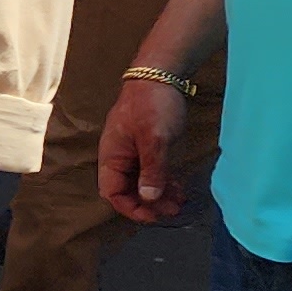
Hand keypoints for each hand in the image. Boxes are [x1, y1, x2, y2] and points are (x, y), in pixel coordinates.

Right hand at [98, 76, 191, 224]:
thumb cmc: (152, 105)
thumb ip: (152, 170)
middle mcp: (118, 158)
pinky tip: (178, 187)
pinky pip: (151, 172)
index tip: (153, 215)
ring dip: (158, 195)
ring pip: (141, 183)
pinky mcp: (147, 146)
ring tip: (180, 202)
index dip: (131, 207)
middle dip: (149, 204)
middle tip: (173, 210)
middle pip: (127, 191)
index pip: (112, 192)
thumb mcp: (155, 139)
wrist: (160, 75)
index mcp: (111, 156)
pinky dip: (163, 182)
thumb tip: (149, 199)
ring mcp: (133, 152)